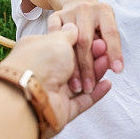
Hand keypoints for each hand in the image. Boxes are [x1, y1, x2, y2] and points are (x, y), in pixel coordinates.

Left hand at [0, 23, 111, 138]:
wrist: (29, 93)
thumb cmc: (41, 61)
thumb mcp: (57, 39)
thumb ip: (68, 35)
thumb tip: (74, 28)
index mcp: (40, 53)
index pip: (64, 47)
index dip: (82, 42)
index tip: (96, 38)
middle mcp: (46, 72)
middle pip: (74, 65)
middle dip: (91, 57)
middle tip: (105, 50)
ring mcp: (54, 92)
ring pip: (81, 82)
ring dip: (96, 72)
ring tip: (110, 64)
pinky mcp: (63, 109)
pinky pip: (83, 101)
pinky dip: (96, 93)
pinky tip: (108, 84)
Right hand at [46, 0, 123, 94]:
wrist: (77, 2)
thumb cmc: (96, 24)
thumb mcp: (105, 30)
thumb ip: (108, 46)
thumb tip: (112, 66)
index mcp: (104, 11)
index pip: (111, 33)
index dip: (115, 52)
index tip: (118, 70)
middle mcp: (87, 9)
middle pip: (87, 40)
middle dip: (88, 67)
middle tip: (89, 87)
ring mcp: (69, 11)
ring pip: (70, 40)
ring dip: (72, 66)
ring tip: (75, 86)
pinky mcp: (55, 15)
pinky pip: (54, 34)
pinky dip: (57, 50)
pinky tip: (58, 68)